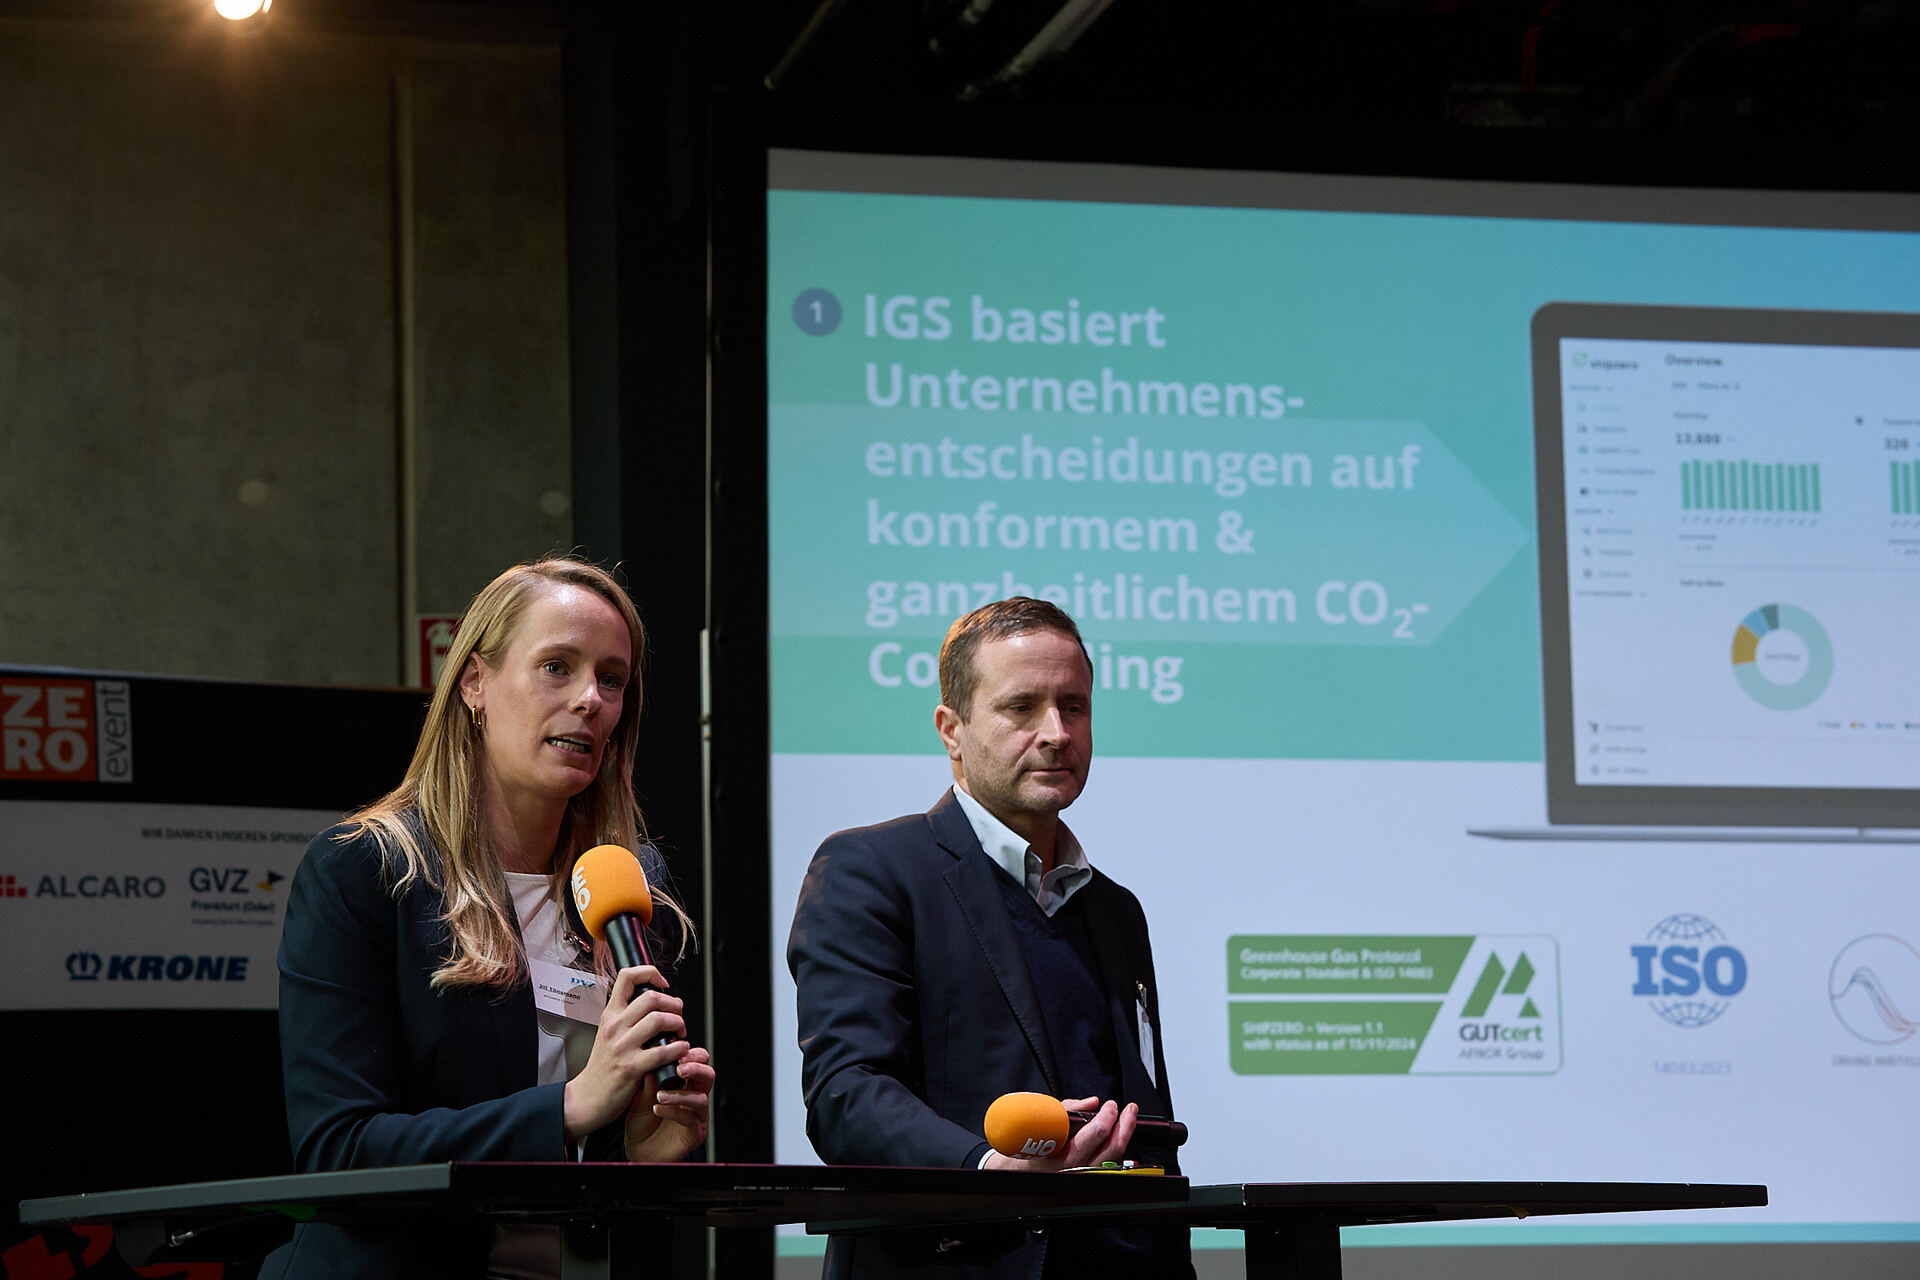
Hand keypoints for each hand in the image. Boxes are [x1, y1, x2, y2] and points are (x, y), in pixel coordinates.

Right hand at [562, 965, 688, 1144]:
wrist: (588, 1097)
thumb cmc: (603, 1066)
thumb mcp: (609, 1032)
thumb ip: (627, 1015)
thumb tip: (655, 999)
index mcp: (610, 1014)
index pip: (627, 976)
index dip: (650, 973)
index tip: (663, 984)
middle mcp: (615, 1026)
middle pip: (651, 997)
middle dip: (674, 1004)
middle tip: (678, 1016)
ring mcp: (622, 1047)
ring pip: (659, 1020)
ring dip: (678, 1024)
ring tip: (680, 1034)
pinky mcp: (631, 1067)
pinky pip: (662, 1051)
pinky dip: (678, 1049)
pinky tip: (680, 1050)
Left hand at [624, 1045, 712, 1160]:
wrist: (638, 1150)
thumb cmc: (642, 1123)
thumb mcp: (640, 1097)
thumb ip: (648, 1081)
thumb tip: (651, 1058)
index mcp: (685, 1083)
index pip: (698, 1062)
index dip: (691, 1054)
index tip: (676, 1050)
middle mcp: (694, 1097)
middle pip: (708, 1075)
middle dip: (695, 1068)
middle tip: (679, 1068)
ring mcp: (696, 1116)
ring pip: (701, 1098)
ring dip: (680, 1094)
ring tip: (660, 1094)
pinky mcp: (694, 1133)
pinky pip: (690, 1119)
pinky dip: (674, 1111)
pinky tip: (658, 1108)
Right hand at [981, 1098, 1136, 1171]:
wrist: (1012, 1172)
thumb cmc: (1024, 1145)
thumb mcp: (1042, 1119)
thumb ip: (1069, 1110)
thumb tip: (1092, 1102)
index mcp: (1060, 1153)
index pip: (1094, 1134)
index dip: (1107, 1116)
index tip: (1110, 1104)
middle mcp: (1073, 1169)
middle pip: (1110, 1150)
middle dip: (1124, 1126)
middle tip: (1128, 1109)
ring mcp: (1080, 1177)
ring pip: (1111, 1160)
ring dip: (1123, 1137)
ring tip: (1128, 1119)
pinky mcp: (1084, 1180)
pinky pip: (1105, 1165)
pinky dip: (1113, 1148)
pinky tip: (1117, 1136)